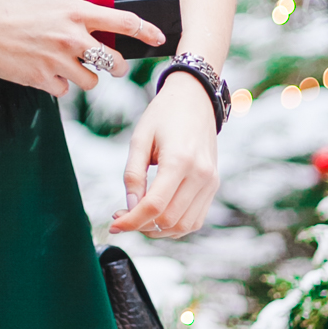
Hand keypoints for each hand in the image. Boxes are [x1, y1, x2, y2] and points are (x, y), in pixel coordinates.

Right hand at [0, 0, 165, 95]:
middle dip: (117, 65)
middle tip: (108, 63)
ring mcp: (59, 62)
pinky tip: (45, 72)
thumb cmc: (5, 1)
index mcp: (76, 13)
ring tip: (69, 66)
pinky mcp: (43, 80)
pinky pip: (63, 90)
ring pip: (92, 82)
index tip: (158, 38)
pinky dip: (58, 84)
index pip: (123, 22)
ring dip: (86, 77)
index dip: (146, 31)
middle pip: (115, 63)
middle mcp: (73, 39)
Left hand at [109, 71, 219, 239]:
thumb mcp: (140, 139)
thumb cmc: (164, 115)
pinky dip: (175, 225)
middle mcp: (201, 175)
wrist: (195, 99)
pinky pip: (195, 219)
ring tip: (138, 218)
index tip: (114, 225)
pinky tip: (156, 216)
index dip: (131, 221)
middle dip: (141, 226)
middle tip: (121, 217)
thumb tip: (129, 208)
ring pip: (184, 226)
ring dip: (158, 230)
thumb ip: (133, 174)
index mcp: (180, 160)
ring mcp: (211, 182)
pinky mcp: (213, 186)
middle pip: (168, 219)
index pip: (154, 205)